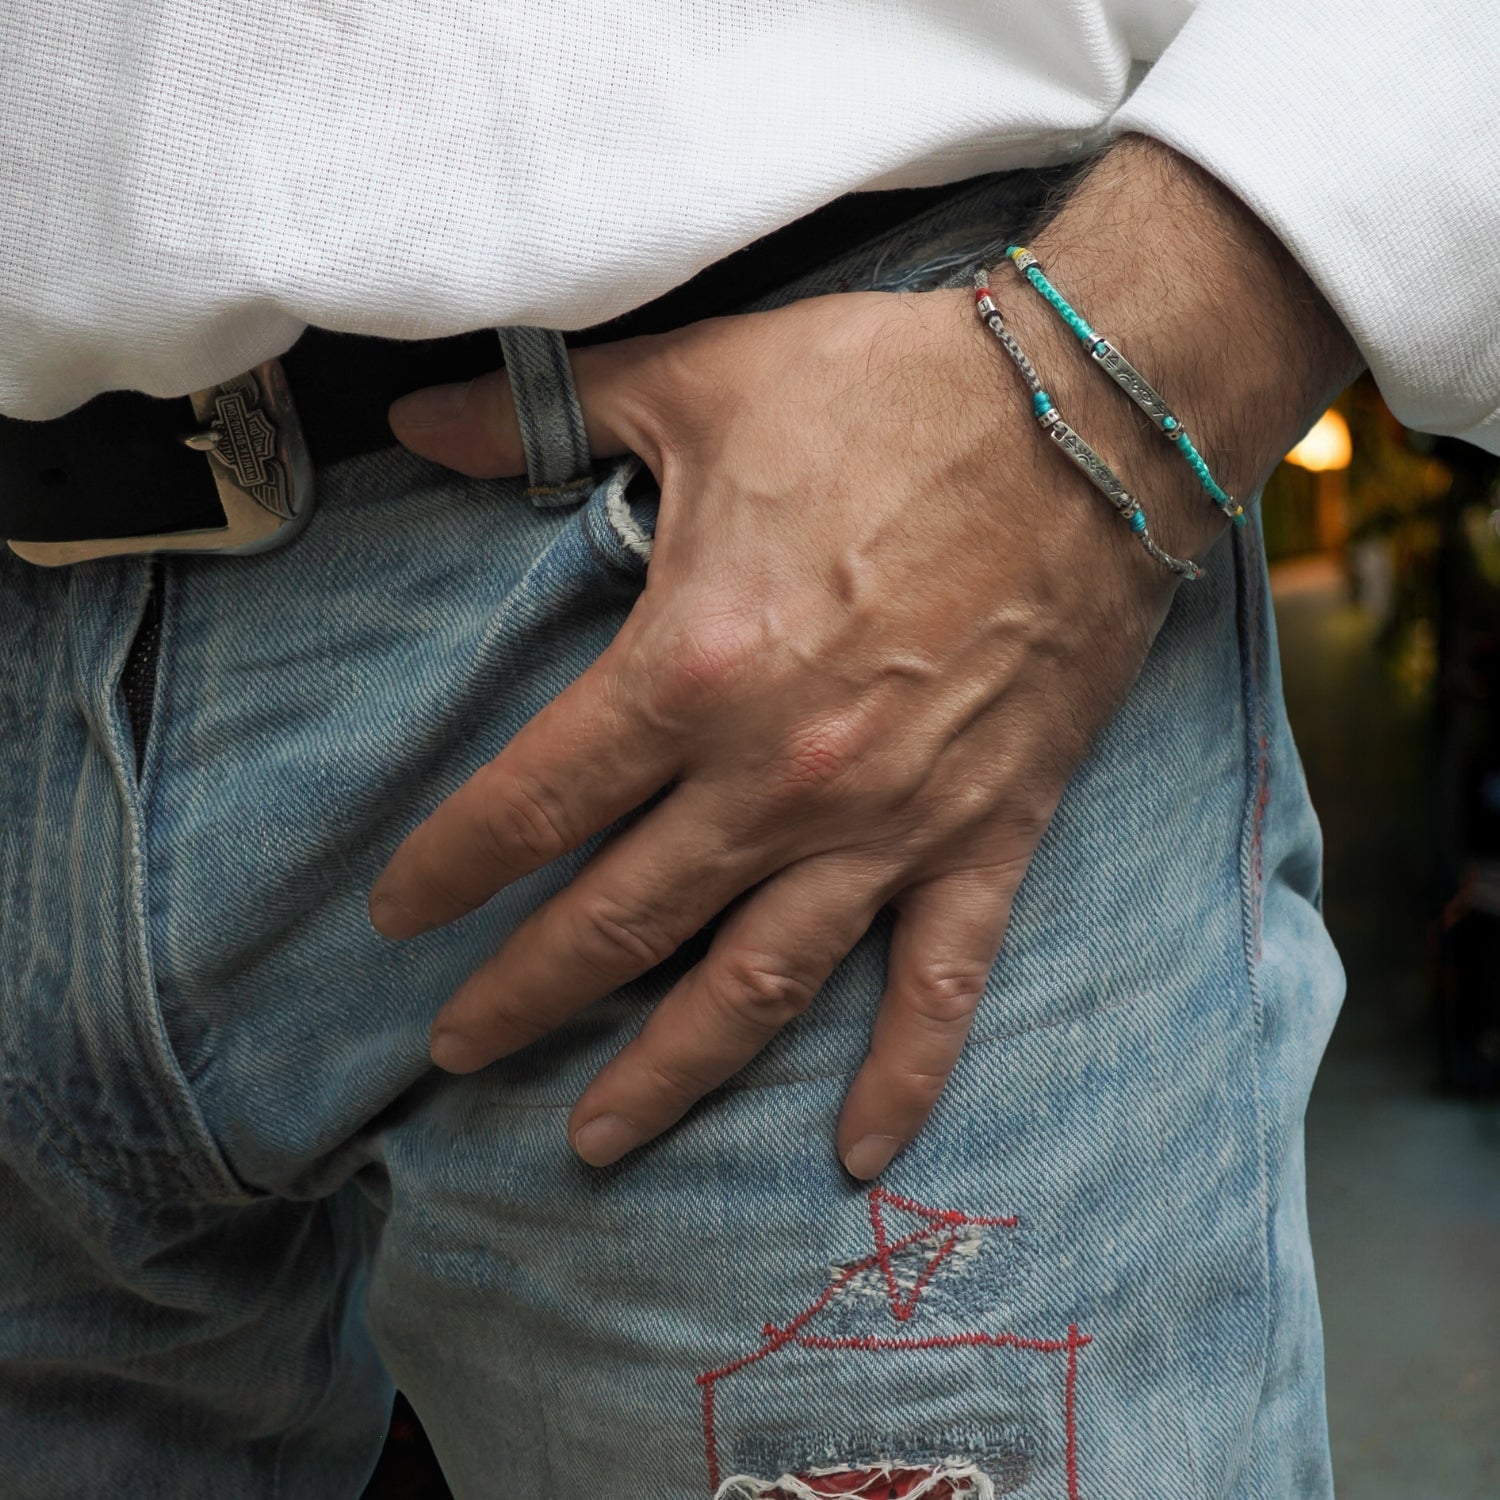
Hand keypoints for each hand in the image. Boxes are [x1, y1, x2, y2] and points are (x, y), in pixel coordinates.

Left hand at [372, 139, 1359, 1175]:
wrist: (1090, 421)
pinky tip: (859, 1154)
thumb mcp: (699, 383)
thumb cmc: (889, 393)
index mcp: (694, 671)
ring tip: (595, 1136)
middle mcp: (779, 777)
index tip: (399, 914)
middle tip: (459, 1048)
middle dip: (525, 992)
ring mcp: (887, 824)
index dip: (450, 867)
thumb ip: (544, 421)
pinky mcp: (985, 837)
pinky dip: (902, 1074)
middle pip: (619, 919)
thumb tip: (416, 424)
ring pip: (757, 982)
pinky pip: (940, 983)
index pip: (533, 804)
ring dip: (668, 1070)